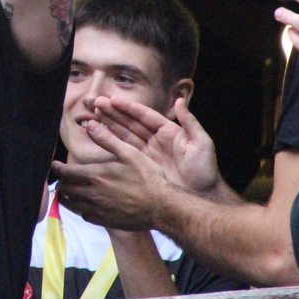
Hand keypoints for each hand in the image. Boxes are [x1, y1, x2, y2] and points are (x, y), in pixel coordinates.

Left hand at [53, 119, 167, 230]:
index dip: (58, 168)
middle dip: (62, 182)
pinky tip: (86, 204)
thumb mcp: (129, 153)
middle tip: (64, 177)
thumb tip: (89, 124)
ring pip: (72, 204)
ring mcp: (97, 210)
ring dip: (67, 196)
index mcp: (95, 175)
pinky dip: (80, 209)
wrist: (161, 207)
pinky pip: (84, 215)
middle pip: (66, 189)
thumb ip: (106, 139)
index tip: (55, 165)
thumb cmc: (147, 178)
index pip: (66, 173)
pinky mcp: (104, 221)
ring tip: (69, 190)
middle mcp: (92, 194)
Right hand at [94, 96, 221, 193]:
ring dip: (109, 125)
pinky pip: (125, 152)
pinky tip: (100, 136)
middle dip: (114, 113)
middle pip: (131, 123)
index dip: (128, 108)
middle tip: (97, 104)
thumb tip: (179, 101)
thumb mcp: (202, 144)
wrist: (202, 198)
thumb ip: (190, 122)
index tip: (113, 100)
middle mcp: (156, 140)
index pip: (144, 116)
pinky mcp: (143, 166)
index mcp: (168, 131)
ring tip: (94, 115)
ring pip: (125, 135)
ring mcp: (148, 153)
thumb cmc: (205, 171)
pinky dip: (112, 143)